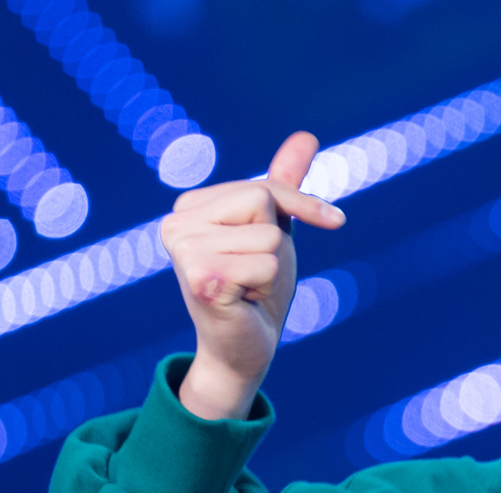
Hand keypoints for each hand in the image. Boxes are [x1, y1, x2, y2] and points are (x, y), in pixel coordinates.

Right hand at [160, 131, 345, 419]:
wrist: (245, 349)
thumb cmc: (258, 290)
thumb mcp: (276, 229)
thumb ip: (283, 185)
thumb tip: (307, 135)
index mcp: (190, 206)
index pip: (263, 188)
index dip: (299, 210)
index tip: (324, 225)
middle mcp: (176, 223)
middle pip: (263, 203)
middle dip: (277, 245)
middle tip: (254, 276)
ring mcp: (184, 250)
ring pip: (269, 237)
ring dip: (272, 270)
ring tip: (248, 289)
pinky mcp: (200, 277)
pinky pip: (266, 264)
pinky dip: (266, 287)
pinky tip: (243, 301)